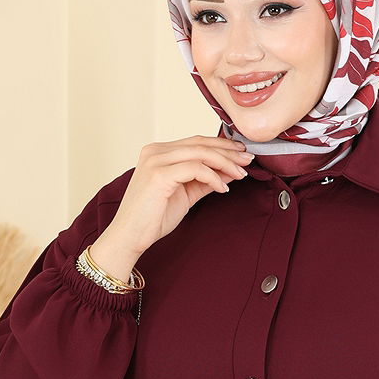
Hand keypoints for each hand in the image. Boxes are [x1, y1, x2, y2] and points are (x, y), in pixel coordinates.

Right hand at [103, 135, 256, 258]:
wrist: (130, 236)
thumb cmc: (152, 218)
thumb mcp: (185, 195)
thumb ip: (204, 181)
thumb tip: (228, 173)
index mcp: (158, 153)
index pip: (196, 142)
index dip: (222, 146)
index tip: (242, 154)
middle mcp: (155, 151)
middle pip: (200, 144)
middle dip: (228, 151)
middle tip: (248, 160)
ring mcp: (156, 161)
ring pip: (200, 153)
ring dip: (225, 163)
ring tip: (241, 174)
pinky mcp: (159, 174)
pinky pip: (195, 169)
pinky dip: (213, 177)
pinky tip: (223, 188)